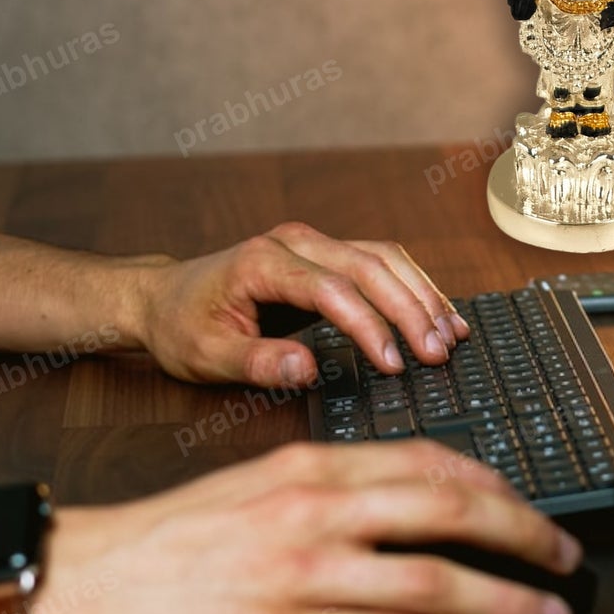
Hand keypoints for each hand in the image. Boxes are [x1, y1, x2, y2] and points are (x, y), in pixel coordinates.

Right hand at [19, 442, 582, 613]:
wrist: (92, 580)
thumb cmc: (178, 532)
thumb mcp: (264, 478)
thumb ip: (340, 481)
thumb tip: (417, 493)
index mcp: (316, 463)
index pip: (429, 461)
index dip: (495, 484)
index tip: (532, 504)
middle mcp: (321, 508)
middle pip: (450, 512)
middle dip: (524, 534)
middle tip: (567, 556)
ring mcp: (307, 572)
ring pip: (435, 579)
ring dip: (506, 599)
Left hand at [134, 222, 471, 388]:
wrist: (163, 297)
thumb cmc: (182, 327)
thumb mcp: (204, 356)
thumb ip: (255, 363)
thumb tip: (306, 371)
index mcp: (263, 262)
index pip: (332, 289)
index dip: (369, 325)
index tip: (394, 364)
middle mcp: (295, 242)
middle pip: (370, 266)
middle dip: (410, 310)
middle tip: (438, 352)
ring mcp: (314, 243)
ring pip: (384, 257)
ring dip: (421, 294)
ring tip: (451, 334)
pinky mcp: (327, 254)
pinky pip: (381, 262)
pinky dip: (414, 286)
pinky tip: (438, 312)